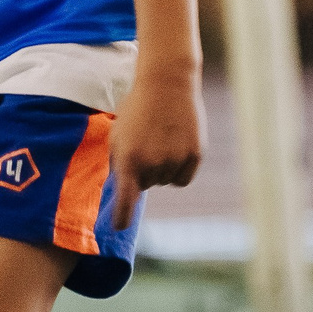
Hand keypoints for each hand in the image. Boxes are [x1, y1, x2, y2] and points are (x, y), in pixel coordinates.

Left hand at [107, 67, 203, 229]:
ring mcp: (175, 160)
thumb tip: (124, 190)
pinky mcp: (194, 156)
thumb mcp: (118, 134)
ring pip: (166, 182)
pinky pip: (183, 179)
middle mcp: (152, 164)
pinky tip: (176, 146)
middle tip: (145, 143)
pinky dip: (179, 169)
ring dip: (162, 168)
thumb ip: (119, 164)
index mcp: (128, 159)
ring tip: (160, 138)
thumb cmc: (136, 109)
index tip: (119, 228)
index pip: (126, 199)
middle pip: (147, 186)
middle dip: (144, 171)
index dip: (122, 217)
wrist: (166, 83)